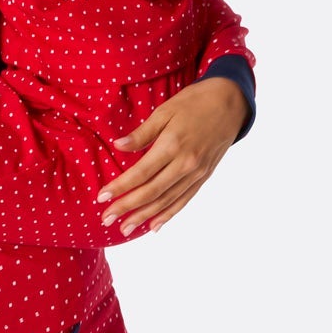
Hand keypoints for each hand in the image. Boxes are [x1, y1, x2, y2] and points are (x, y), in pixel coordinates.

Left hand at [98, 76, 250, 235]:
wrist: (230, 103)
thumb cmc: (194, 103)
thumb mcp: (165, 111)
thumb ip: (142, 133)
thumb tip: (118, 145)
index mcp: (172, 145)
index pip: (140, 173)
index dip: (119, 187)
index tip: (101, 197)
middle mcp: (185, 164)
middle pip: (151, 192)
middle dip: (126, 208)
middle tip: (106, 219)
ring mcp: (196, 173)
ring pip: (166, 201)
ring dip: (144, 217)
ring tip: (124, 229)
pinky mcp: (203, 177)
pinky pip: (183, 201)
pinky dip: (168, 215)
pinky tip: (153, 227)